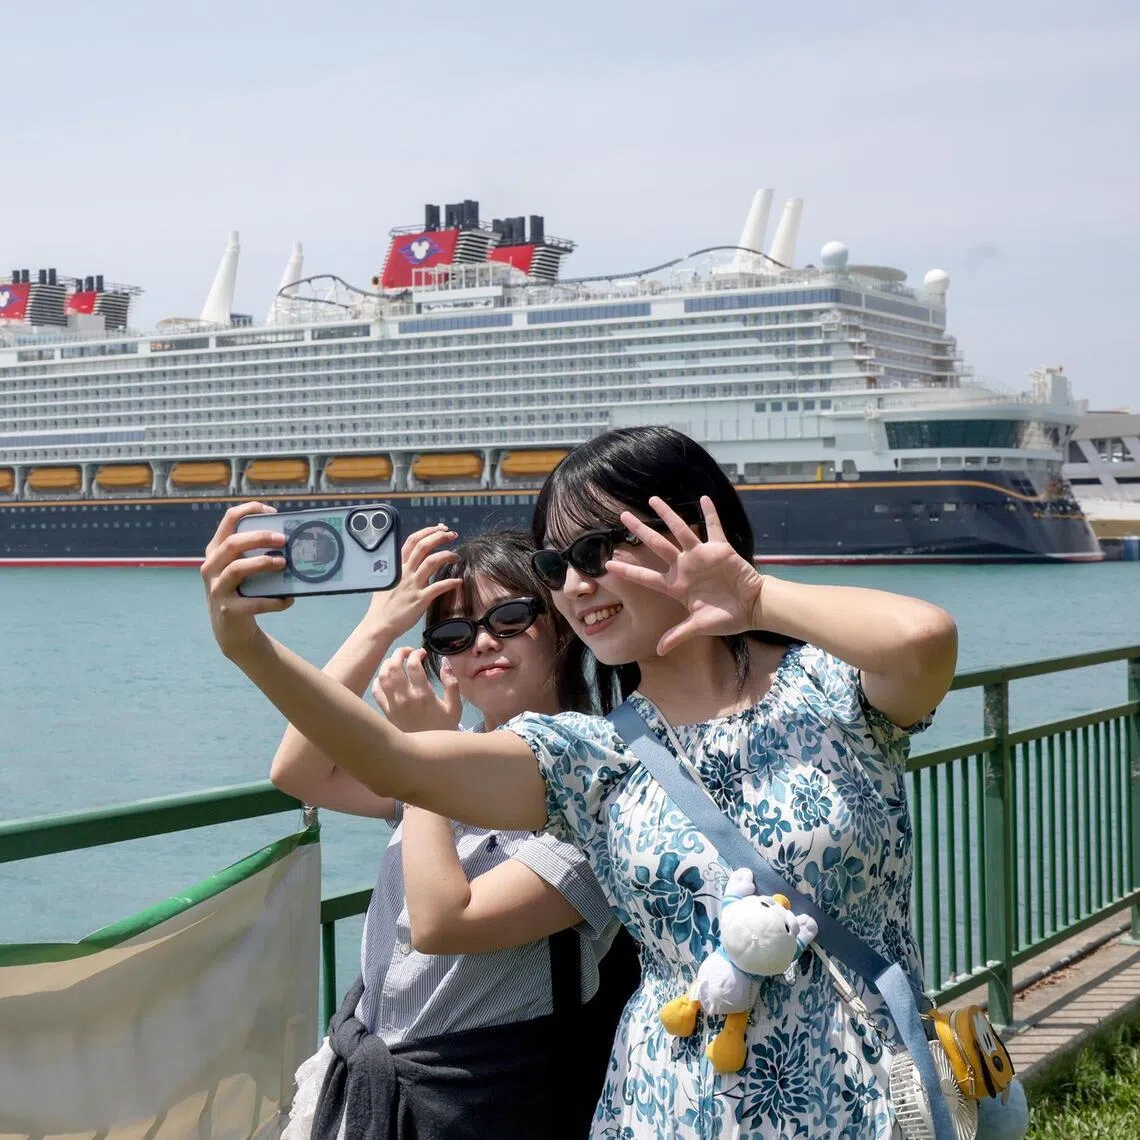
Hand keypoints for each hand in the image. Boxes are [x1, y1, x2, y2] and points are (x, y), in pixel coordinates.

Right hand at [201, 502, 291, 658]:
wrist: (231, 629)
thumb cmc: (244, 590)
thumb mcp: (244, 568)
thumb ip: (258, 552)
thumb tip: (295, 538)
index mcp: (216, 550)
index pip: (228, 520)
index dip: (249, 510)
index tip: (273, 511)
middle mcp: (211, 566)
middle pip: (232, 543)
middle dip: (259, 537)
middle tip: (283, 539)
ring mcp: (216, 588)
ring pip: (237, 569)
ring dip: (262, 563)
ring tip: (284, 563)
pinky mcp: (227, 609)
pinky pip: (252, 603)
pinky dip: (274, 601)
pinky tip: (289, 600)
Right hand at [364, 524, 462, 638]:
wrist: (380, 624)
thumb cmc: (383, 605)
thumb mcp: (387, 581)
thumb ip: (400, 571)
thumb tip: (410, 564)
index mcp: (398, 567)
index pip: (412, 541)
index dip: (428, 531)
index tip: (440, 528)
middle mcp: (405, 572)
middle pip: (424, 546)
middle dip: (440, 537)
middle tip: (453, 535)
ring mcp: (413, 585)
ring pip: (432, 562)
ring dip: (447, 555)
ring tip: (456, 557)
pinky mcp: (420, 599)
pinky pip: (438, 587)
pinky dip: (451, 582)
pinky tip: (458, 581)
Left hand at [373, 647, 462, 731]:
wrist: (429, 753)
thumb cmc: (444, 727)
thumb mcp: (454, 706)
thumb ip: (451, 682)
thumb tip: (444, 661)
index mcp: (423, 695)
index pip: (413, 665)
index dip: (416, 653)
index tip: (422, 653)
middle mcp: (405, 698)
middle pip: (393, 666)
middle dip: (400, 653)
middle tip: (408, 652)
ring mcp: (393, 705)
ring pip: (382, 676)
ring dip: (388, 664)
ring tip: (397, 662)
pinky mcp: (386, 712)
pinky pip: (376, 691)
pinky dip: (379, 680)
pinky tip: (387, 678)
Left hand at [604, 495, 765, 655]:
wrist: (752, 608)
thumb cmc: (726, 617)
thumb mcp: (699, 627)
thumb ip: (678, 635)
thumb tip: (659, 651)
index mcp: (676, 586)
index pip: (646, 576)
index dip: (628, 569)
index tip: (607, 563)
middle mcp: (685, 567)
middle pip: (657, 545)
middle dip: (640, 530)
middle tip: (622, 516)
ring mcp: (701, 556)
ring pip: (680, 530)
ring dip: (668, 515)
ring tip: (653, 499)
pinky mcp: (720, 549)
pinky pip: (714, 528)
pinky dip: (709, 513)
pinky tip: (703, 498)